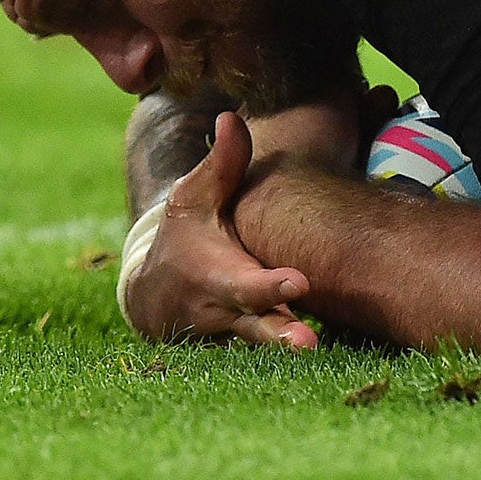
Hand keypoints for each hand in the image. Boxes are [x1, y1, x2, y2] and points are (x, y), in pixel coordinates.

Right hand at [122, 111, 317, 348]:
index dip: (270, 285)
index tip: (299, 282)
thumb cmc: (184, 235)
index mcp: (216, 275)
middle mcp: (227, 312)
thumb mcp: (194, 198)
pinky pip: (267, 357)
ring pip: (264, 347)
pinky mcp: (246, 349)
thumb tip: (232, 118)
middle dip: (281, 334)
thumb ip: (222, 165)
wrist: (154, 294)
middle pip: (257, 326)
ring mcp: (237, 336)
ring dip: (287, 350)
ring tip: (316, 351)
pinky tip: (326, 362)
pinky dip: (286, 358)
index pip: (246, 282)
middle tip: (311, 343)